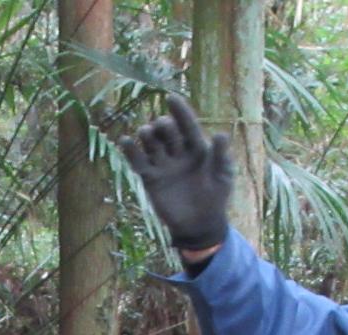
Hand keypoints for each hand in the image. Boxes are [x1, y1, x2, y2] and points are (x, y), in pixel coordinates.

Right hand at [119, 94, 232, 251]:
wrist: (200, 225)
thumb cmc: (216, 198)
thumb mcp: (223, 177)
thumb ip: (220, 157)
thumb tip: (220, 135)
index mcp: (197, 148)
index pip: (187, 125)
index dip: (180, 112)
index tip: (171, 98)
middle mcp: (178, 152)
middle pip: (167, 131)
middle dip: (164, 126)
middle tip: (162, 126)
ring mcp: (163, 164)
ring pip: (151, 143)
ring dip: (147, 135)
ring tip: (146, 133)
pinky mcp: (150, 178)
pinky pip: (138, 162)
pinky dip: (130, 151)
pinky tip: (125, 141)